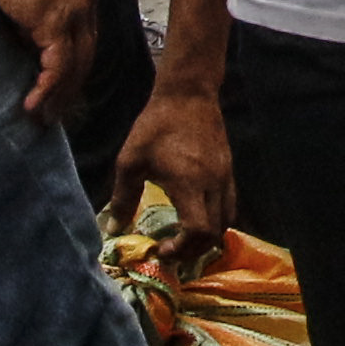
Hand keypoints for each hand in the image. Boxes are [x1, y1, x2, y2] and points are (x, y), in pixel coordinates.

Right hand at [0, 0, 102, 117]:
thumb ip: (29, 13)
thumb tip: (20, 41)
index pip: (84, 39)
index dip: (73, 66)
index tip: (60, 87)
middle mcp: (85, 3)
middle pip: (85, 57)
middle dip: (71, 89)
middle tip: (55, 112)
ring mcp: (73, 13)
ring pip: (75, 66)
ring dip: (59, 96)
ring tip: (44, 117)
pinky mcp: (54, 22)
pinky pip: (57, 66)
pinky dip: (46, 88)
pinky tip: (34, 104)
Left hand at [117, 77, 236, 265]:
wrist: (189, 95)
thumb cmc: (156, 126)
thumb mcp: (130, 161)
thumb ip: (123, 198)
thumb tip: (114, 229)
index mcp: (190, 183)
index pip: (198, 230)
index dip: (182, 248)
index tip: (161, 248)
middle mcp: (213, 184)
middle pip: (215, 233)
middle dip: (193, 250)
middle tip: (170, 250)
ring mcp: (225, 177)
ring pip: (227, 221)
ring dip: (207, 237)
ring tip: (184, 238)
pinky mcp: (229, 171)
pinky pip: (229, 205)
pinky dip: (215, 220)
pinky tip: (196, 216)